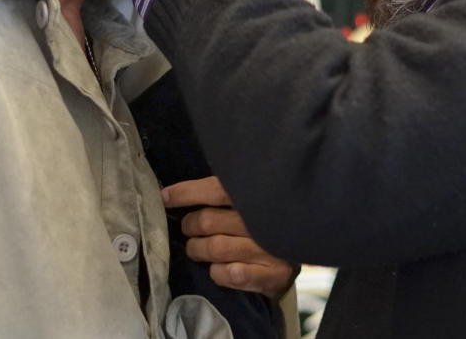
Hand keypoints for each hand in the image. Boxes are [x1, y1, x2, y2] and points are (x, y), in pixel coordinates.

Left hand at [163, 176, 297, 300]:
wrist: (299, 250)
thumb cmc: (262, 220)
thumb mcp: (247, 199)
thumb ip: (219, 193)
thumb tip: (169, 193)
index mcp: (257, 194)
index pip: (216, 189)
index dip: (187, 193)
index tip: (165, 197)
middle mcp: (264, 219)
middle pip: (208, 221)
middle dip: (191, 225)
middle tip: (190, 228)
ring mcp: (270, 248)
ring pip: (215, 248)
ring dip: (198, 250)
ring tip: (197, 249)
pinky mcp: (274, 275)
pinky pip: (230, 274)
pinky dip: (217, 272)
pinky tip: (218, 268)